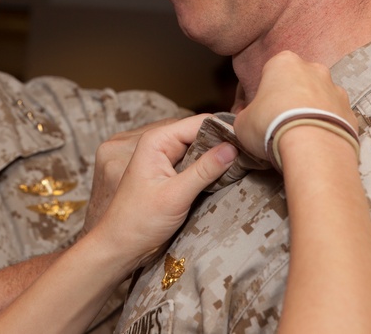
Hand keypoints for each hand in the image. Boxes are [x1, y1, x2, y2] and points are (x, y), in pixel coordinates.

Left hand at [88, 114, 236, 269]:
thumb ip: (204, 169)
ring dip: (218, 157)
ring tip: (244, 163)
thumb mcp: (176, 195)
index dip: (224, 130)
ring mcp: (164, 158)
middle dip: (223, 143)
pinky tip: (227, 175)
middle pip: (201, 133)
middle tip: (251, 154)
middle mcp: (160, 144)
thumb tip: (233, 147)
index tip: (250, 141)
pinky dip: (209, 168)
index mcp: (157, 140)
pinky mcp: (170, 174)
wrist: (120, 246)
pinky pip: (194, 162)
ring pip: (200, 149)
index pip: (198, 123)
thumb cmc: (139, 222)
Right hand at [233, 51, 352, 160]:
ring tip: (299, 136)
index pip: (269, 71)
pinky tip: (317, 143)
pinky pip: (335, 118)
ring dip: (310, 112)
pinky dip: (327, 127)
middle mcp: (314, 69)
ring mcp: (336, 90)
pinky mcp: (351, 112)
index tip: (257, 112)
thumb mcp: (241, 122)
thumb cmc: (271, 126)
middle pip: (298, 81)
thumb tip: (247, 121)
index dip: (261, 93)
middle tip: (278, 123)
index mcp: (284, 62)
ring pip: (319, 98)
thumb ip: (244, 116)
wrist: (313, 147)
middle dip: (290, 98)